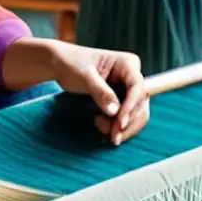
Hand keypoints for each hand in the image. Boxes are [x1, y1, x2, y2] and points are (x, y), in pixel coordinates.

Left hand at [2, 37, 149, 144]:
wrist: (61, 64)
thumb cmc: (71, 64)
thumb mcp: (84, 76)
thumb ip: (100, 92)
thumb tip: (115, 112)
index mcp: (127, 63)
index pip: (137, 88)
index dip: (130, 107)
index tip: (120, 124)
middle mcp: (132, 75)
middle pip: (140, 104)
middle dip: (127, 122)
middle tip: (112, 137)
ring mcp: (128, 88)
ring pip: (137, 113)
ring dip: (123, 127)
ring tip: (101, 128)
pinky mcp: (122, 99)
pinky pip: (127, 116)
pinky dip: (118, 126)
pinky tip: (101, 126)